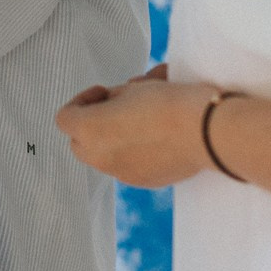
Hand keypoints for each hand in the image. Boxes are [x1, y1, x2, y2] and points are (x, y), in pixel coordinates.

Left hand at [55, 76, 218, 186]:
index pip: (65, 118)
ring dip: (114, 138)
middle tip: (116, 107)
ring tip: (141, 120)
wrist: (205, 131)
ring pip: (104, 155)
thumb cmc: (169, 103)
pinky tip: (157, 137)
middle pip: (80, 141)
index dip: (82, 100)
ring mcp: (121, 173)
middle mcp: (100, 157)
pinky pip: (127, 166)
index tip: (103, 92)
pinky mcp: (144, 181)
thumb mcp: (133, 88)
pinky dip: (134, 152)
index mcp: (90, 130)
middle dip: (93, 123)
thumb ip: (113, 98)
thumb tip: (112, 104)